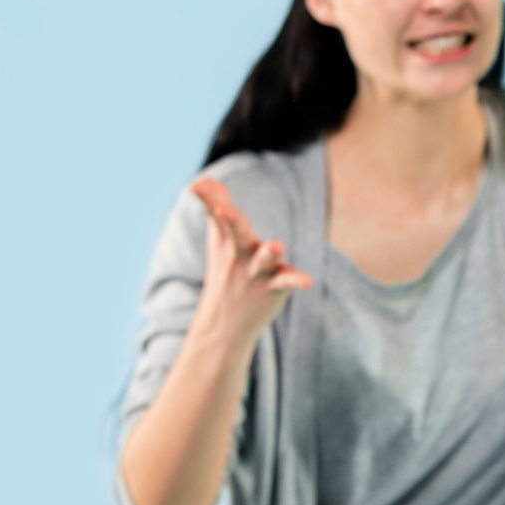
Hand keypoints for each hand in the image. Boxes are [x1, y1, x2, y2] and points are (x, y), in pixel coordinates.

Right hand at [187, 178, 311, 360]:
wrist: (225, 324)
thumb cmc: (226, 270)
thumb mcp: (219, 238)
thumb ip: (214, 205)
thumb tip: (202, 180)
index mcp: (226, 239)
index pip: (216, 213)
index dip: (208, 197)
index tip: (196, 186)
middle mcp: (240, 253)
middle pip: (237, 232)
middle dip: (231, 219)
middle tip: (222, 210)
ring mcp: (256, 272)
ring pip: (265, 259)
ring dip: (269, 252)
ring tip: (276, 244)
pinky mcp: (275, 286)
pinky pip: (286, 281)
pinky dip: (296, 280)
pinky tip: (307, 281)